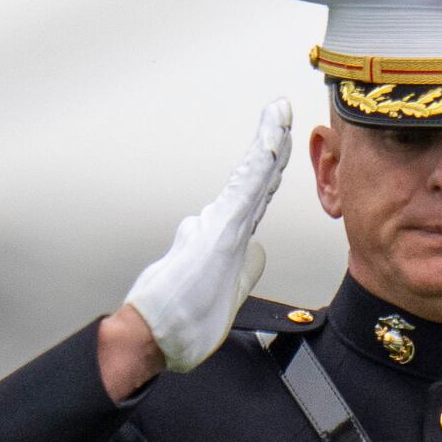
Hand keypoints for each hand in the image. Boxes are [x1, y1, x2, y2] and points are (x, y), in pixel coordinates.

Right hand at [100, 95, 298, 390]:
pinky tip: (271, 143)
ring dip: (268, 141)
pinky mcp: (220, 233)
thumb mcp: (229, 292)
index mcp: (231, 236)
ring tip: (280, 111)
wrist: (154, 334)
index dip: (274, 164)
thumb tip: (255, 252)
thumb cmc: (183, 318)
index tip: (286, 137)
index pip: (260, 192)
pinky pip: (245, 192)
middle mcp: (226, 223)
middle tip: (283, 108)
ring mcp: (222, 225)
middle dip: (274, 140)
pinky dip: (259, 165)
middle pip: (259, 175)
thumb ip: (243, 267)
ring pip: (252, 176)